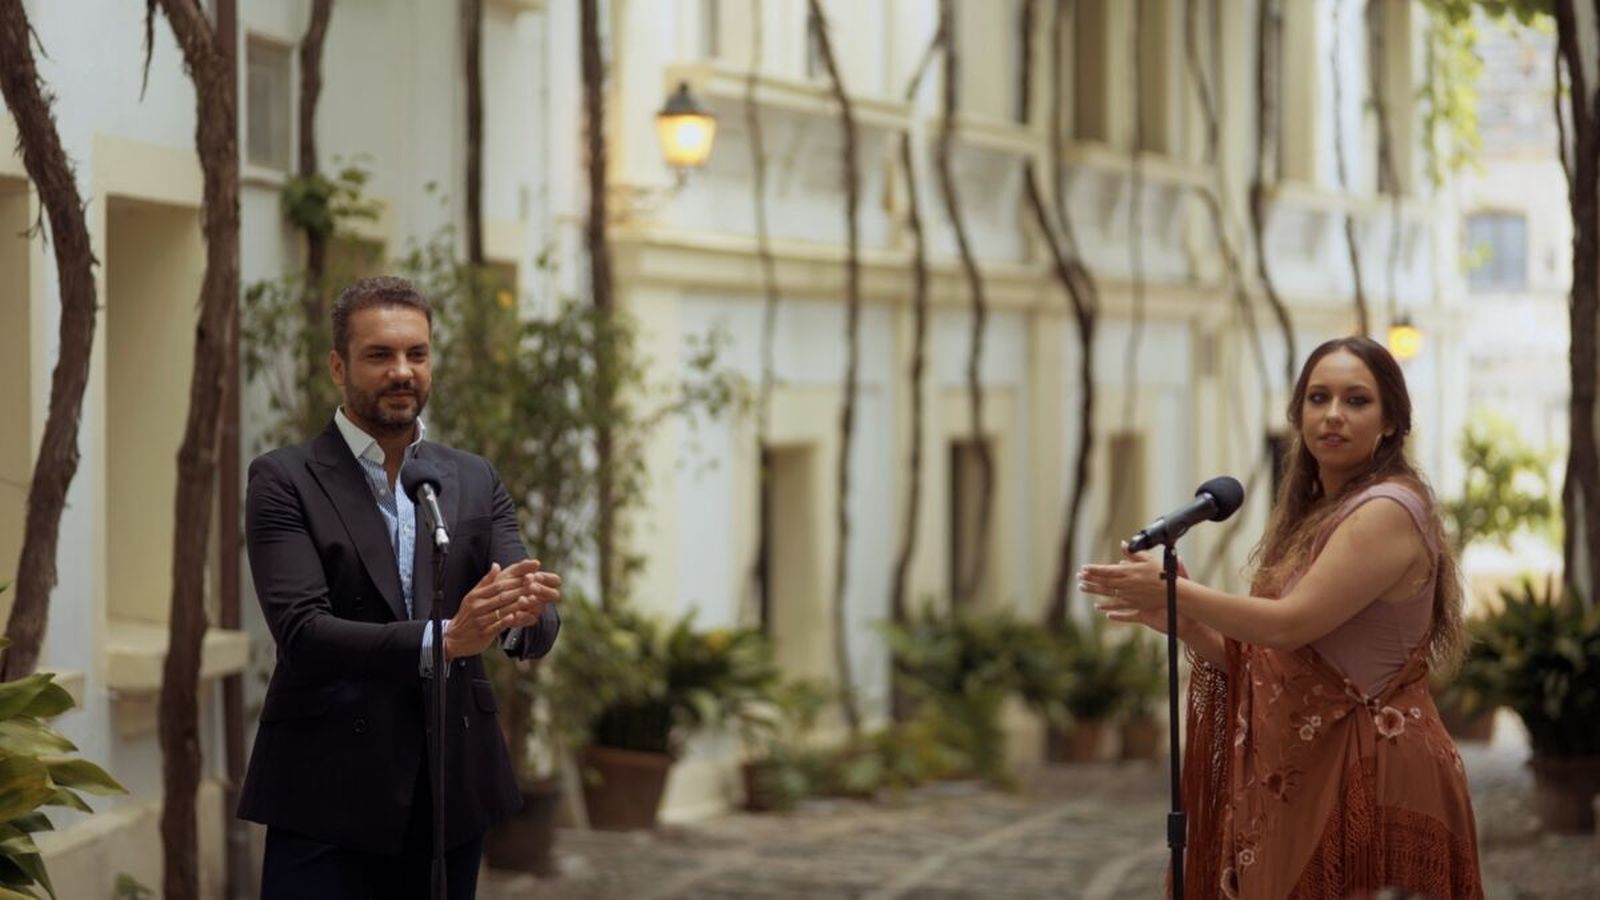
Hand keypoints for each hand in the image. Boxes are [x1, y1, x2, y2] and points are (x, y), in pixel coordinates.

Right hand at [444, 560, 561, 659]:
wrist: (454, 638)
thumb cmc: (468, 615)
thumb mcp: (473, 596)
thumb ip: (486, 582)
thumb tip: (496, 565)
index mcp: (476, 596)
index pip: (498, 585)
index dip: (515, 580)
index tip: (530, 575)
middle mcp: (478, 607)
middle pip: (502, 596)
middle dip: (520, 590)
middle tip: (536, 584)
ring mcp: (480, 620)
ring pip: (502, 610)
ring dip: (518, 605)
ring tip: (533, 599)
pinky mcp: (484, 633)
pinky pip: (498, 626)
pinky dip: (508, 621)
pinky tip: (519, 617)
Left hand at [1078, 542, 1186, 615]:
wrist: (1175, 594)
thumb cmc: (1164, 574)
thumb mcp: (1149, 560)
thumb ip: (1133, 553)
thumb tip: (1123, 544)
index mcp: (1129, 572)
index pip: (1106, 570)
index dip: (1093, 570)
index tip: (1083, 568)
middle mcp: (1126, 585)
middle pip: (1103, 582)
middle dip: (1089, 579)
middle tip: (1078, 578)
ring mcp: (1129, 596)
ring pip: (1107, 594)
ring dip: (1093, 591)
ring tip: (1082, 588)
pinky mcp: (1134, 606)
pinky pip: (1117, 607)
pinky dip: (1107, 606)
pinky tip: (1098, 607)